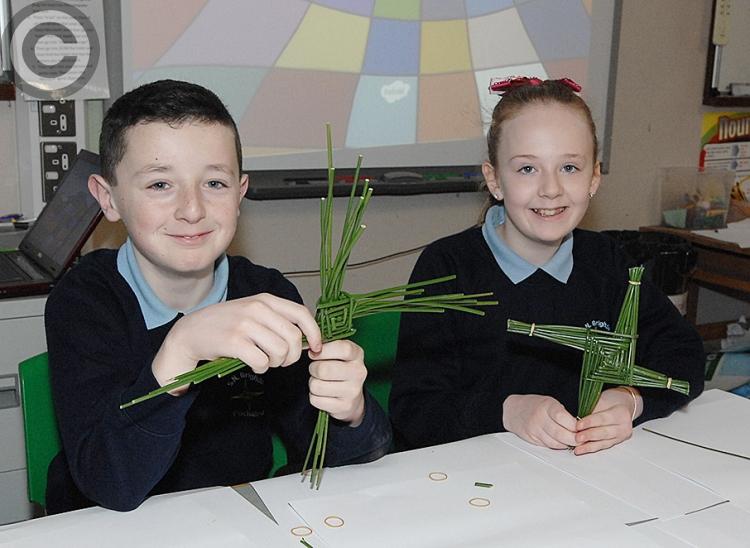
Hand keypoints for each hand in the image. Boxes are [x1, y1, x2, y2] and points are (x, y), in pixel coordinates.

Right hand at [153, 293, 321, 390]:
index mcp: (266, 299)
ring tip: (264, 360)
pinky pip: (262, 362)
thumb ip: (278, 319)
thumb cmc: (226, 325)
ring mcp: (245, 324)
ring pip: (280, 352)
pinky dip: (261, 368)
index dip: (314, 333)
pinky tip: (253, 364)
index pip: (302, 314)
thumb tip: (308, 337)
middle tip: (280, 361)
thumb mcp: (254, 312)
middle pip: (294, 339)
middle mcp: (257, 308)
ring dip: (275, 363)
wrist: (190, 332)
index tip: (316, 348)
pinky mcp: (234, 342)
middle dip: (292, 356)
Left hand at [308, 340, 366, 425]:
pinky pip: (316, 400)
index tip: (314, 353)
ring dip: (313, 383)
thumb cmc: (340, 368)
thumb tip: (307, 345)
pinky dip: (314, 397)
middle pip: (323, 370)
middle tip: (316, 370)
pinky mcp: (344, 406)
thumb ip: (326, 346)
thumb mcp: (339, 353)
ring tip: (321, 382)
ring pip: (317, 386)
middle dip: (313, 369)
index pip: (342, 349)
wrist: (353, 396)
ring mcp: (353, 391)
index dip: (323, 350)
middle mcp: (358, 372)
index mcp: (357, 354)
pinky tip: (323, 394)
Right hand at [502, 394, 576, 448]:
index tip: (582, 428)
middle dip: (574, 439)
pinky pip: (549, 445)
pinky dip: (558, 446)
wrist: (514, 410)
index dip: (575, 425)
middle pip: (560, 433)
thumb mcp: (550, 403)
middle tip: (582, 439)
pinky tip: (563, 442)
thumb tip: (581, 426)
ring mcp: (534, 430)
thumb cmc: (535, 405)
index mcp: (546, 406)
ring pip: (555, 443)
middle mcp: (539, 418)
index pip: (562, 417)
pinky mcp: (532, 439)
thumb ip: (563, 414)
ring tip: (574, 441)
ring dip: (567, 444)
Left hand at [573, 387, 640, 454]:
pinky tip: (581, 449)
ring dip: (589, 445)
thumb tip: (576, 419)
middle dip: (589, 436)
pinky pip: (603, 446)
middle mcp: (624, 426)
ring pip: (604, 442)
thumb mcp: (601, 400)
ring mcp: (621, 436)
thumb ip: (591, 411)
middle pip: (604, 432)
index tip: (578, 425)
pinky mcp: (616, 442)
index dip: (590, 422)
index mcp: (621, 413)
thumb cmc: (610, 401)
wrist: (622, 405)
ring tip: (577, 447)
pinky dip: (591, 448)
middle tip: (577, 437)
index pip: (603, 419)